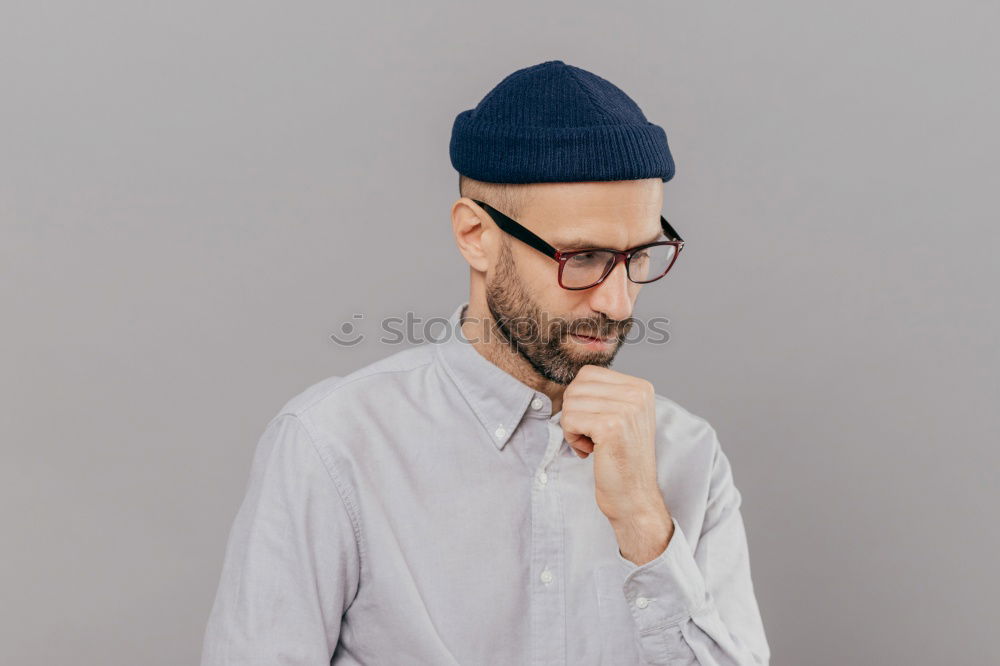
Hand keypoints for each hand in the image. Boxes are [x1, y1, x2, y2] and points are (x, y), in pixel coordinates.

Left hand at [560, 365, 670, 537]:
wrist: (634, 496)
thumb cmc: (622, 458)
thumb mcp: (622, 416)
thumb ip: (604, 394)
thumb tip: (572, 381)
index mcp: (640, 387)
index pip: (588, 373)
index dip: (581, 400)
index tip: (596, 424)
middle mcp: (637, 393)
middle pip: (576, 387)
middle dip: (575, 413)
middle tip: (592, 437)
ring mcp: (626, 409)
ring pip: (570, 403)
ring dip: (573, 428)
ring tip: (593, 445)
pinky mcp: (610, 427)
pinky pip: (569, 419)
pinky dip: (572, 438)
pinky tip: (590, 452)